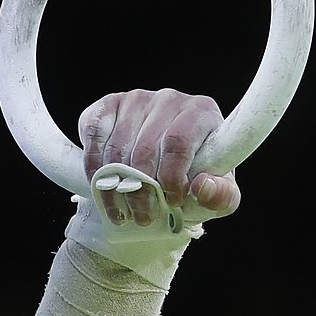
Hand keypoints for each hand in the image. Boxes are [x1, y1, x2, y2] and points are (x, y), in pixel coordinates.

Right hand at [76, 89, 241, 228]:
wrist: (166, 167)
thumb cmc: (194, 178)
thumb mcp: (217, 194)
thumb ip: (222, 196)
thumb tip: (203, 186)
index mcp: (201, 112)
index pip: (178, 142)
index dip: (171, 177)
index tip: (171, 202)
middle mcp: (170, 99)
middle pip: (145, 149)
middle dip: (141, 191)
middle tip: (143, 216)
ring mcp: (137, 99)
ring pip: (117, 147)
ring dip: (115, 187)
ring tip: (123, 211)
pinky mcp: (109, 104)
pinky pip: (94, 135)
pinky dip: (93, 166)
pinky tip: (102, 186)